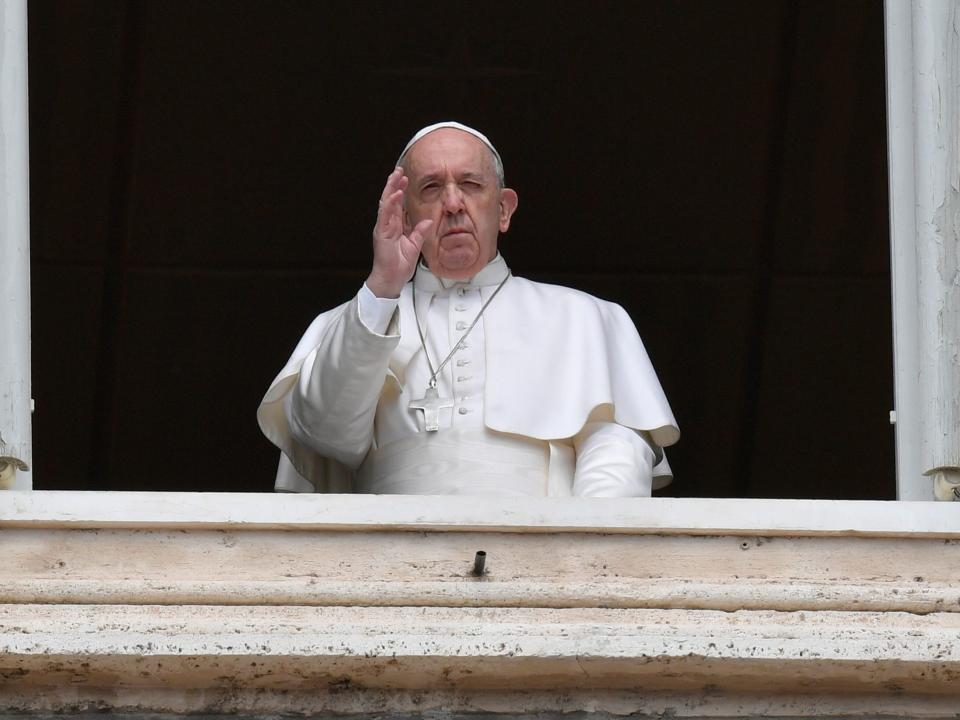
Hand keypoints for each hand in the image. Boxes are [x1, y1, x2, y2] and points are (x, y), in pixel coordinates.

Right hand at [366, 167, 432, 297]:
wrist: (391, 279)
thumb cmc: (399, 266)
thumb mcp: (414, 246)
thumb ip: (420, 232)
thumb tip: (429, 221)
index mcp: (395, 227)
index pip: (397, 205)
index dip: (400, 190)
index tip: (405, 178)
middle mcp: (388, 225)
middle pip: (390, 200)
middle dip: (394, 184)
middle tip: (399, 170)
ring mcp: (383, 228)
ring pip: (386, 204)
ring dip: (391, 189)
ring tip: (395, 176)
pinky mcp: (381, 234)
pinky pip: (385, 216)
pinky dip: (389, 204)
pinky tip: (393, 194)